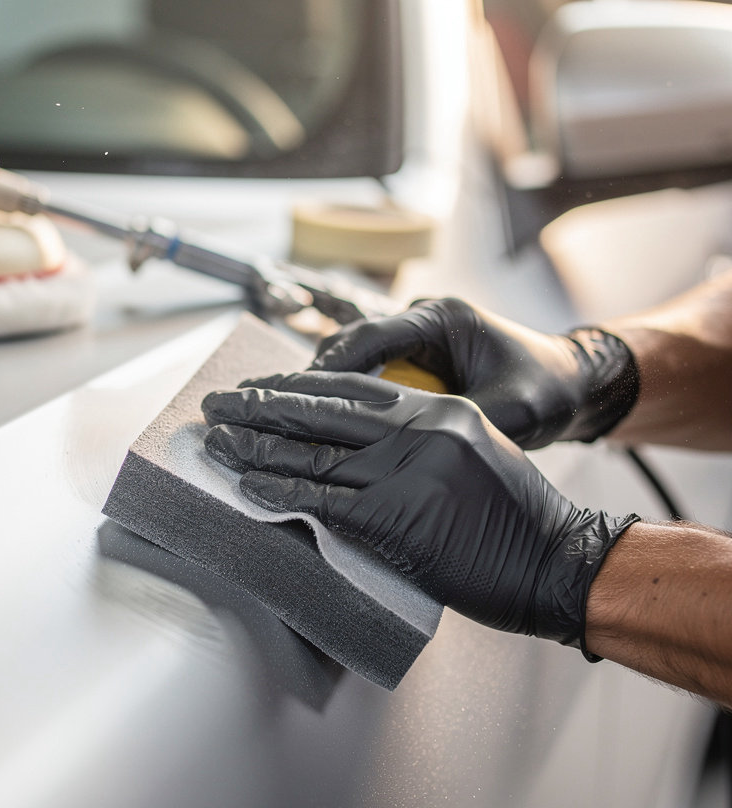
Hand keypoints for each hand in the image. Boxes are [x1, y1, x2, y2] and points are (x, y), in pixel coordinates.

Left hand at [201, 371, 637, 650]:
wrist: (560, 561)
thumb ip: (417, 444)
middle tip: (216, 404)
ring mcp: (408, 471)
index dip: (295, 387)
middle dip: (259, 407)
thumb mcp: (472, 457)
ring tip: (214, 442)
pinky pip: (322, 501)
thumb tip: (356, 452)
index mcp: (438, 410)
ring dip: (254, 448)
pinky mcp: (398, 516)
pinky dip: (280, 494)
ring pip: (313, 454)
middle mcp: (421, 429)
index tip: (257, 387)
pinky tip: (246, 486)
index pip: (350, 388)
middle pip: (320, 411)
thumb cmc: (516, 521)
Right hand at [311, 297, 638, 449]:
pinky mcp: (415, 361)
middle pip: (348, 345)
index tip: (299, 400)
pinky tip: (326, 427)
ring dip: (325, 390)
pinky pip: (369, 376)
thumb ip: (455, 421)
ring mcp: (415, 339)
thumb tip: (404, 447)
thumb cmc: (545, 390)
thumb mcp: (508, 411)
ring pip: (352, 361)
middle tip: (277, 410)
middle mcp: (421, 320)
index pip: (369, 336)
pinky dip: (347, 398)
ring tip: (292, 420)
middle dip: (312, 379)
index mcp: (441, 317)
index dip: (329, 370)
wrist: (571, 383)